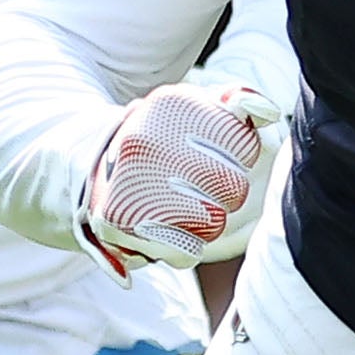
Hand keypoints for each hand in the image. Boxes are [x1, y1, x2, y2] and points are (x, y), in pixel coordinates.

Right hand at [79, 81, 286, 274]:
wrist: (88, 165)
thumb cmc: (158, 139)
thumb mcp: (193, 108)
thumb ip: (234, 103)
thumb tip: (266, 110)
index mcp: (171, 105)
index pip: (244, 145)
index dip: (237, 157)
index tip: (211, 154)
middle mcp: (149, 141)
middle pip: (234, 188)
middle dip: (225, 193)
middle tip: (195, 186)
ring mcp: (132, 181)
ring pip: (214, 223)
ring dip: (206, 222)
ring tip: (178, 205)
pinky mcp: (119, 221)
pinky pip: (186, 251)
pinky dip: (184, 248)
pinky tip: (167, 229)